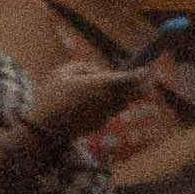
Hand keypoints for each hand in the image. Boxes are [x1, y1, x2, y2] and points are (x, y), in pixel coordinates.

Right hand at [35, 54, 168, 138]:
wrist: (45, 127)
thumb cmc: (51, 96)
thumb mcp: (62, 73)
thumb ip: (84, 67)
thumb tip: (98, 71)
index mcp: (99, 85)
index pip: (128, 78)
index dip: (141, 74)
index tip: (148, 69)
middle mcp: (107, 100)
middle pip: (134, 93)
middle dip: (143, 85)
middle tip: (147, 78)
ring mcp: (106, 114)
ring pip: (125, 102)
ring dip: (127, 94)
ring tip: (121, 88)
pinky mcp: (102, 123)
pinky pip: (112, 111)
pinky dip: (111, 104)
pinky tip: (97, 102)